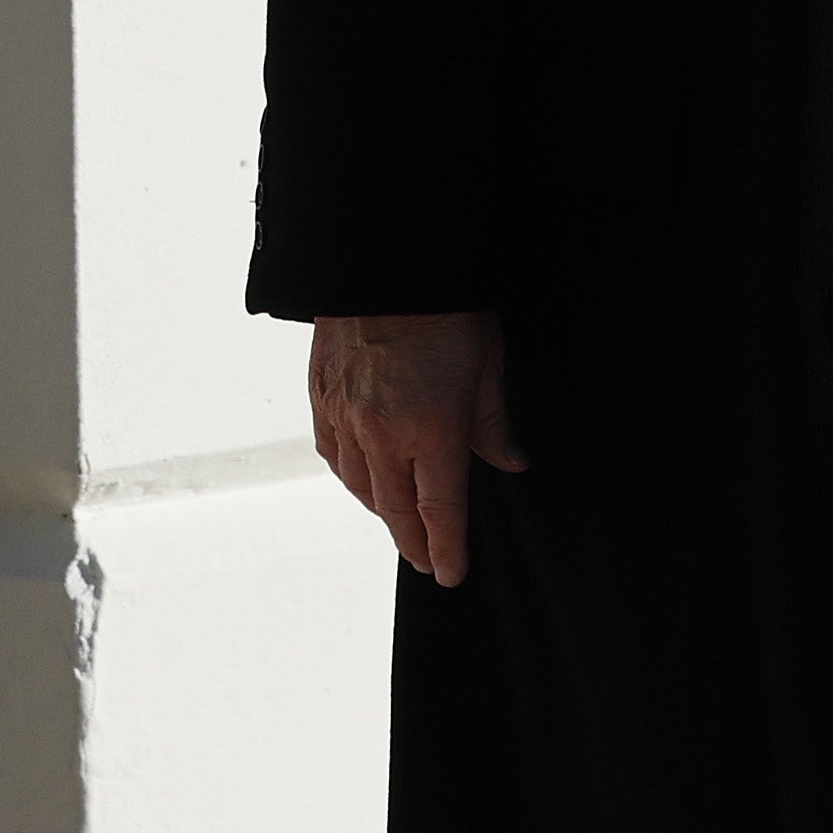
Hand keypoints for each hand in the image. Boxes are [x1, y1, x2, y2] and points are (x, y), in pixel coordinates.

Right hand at [308, 311, 524, 585]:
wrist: (384, 258)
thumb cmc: (445, 307)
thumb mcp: (488, 363)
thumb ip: (494, 422)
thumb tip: (511, 463)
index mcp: (433, 429)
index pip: (441, 510)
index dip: (448, 548)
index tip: (452, 573)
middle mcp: (384, 433)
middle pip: (397, 509)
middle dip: (415, 542)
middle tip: (428, 563)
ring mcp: (346, 416)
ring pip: (360, 486)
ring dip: (382, 511)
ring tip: (399, 523)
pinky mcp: (321, 396)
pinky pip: (332, 453)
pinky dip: (349, 475)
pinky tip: (361, 480)